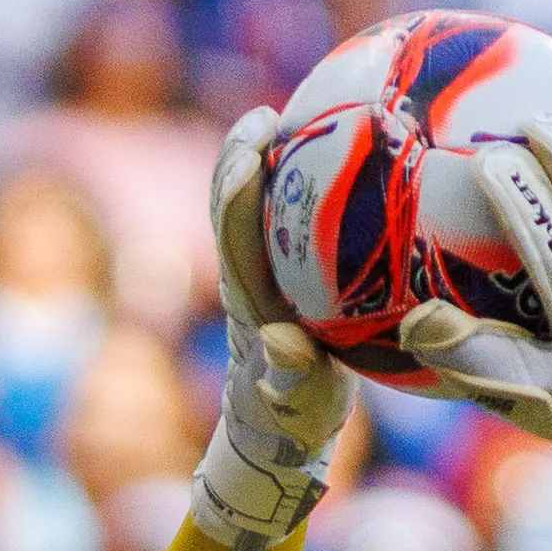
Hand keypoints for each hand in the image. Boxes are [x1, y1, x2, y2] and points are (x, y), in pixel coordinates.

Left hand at [189, 105, 354, 550]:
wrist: (278, 436)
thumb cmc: (294, 427)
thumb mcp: (303, 410)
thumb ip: (294, 379)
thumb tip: (279, 340)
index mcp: (250, 305)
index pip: (235, 234)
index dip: (239, 187)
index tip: (256, 146)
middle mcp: (246, 281)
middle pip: (230, 206)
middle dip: (242, 156)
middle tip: (268, 114)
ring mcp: (257, 277)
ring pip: (247, 208)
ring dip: (261, 162)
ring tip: (289, 117)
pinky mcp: (276, 278)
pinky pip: (276, 221)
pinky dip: (287, 186)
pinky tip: (321, 159)